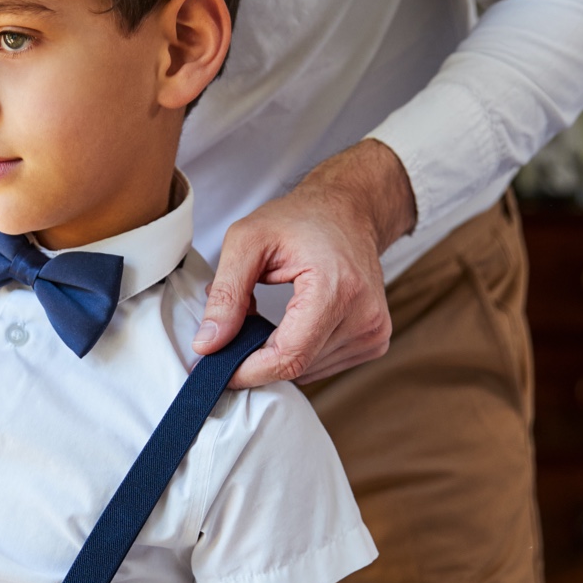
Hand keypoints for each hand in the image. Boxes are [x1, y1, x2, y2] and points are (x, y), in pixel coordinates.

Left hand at [191, 139, 415, 386]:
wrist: (348, 211)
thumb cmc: (299, 219)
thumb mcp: (247, 241)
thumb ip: (226, 294)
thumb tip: (208, 344)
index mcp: (337, 289)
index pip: (289, 357)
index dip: (247, 370)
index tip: (216, 365)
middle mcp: (364, 316)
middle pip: (296, 367)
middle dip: (257, 355)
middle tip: (239, 323)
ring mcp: (374, 331)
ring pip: (307, 371)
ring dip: (278, 353)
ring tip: (272, 314)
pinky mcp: (374, 340)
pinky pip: (322, 365)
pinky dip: (299, 351)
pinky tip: (297, 321)